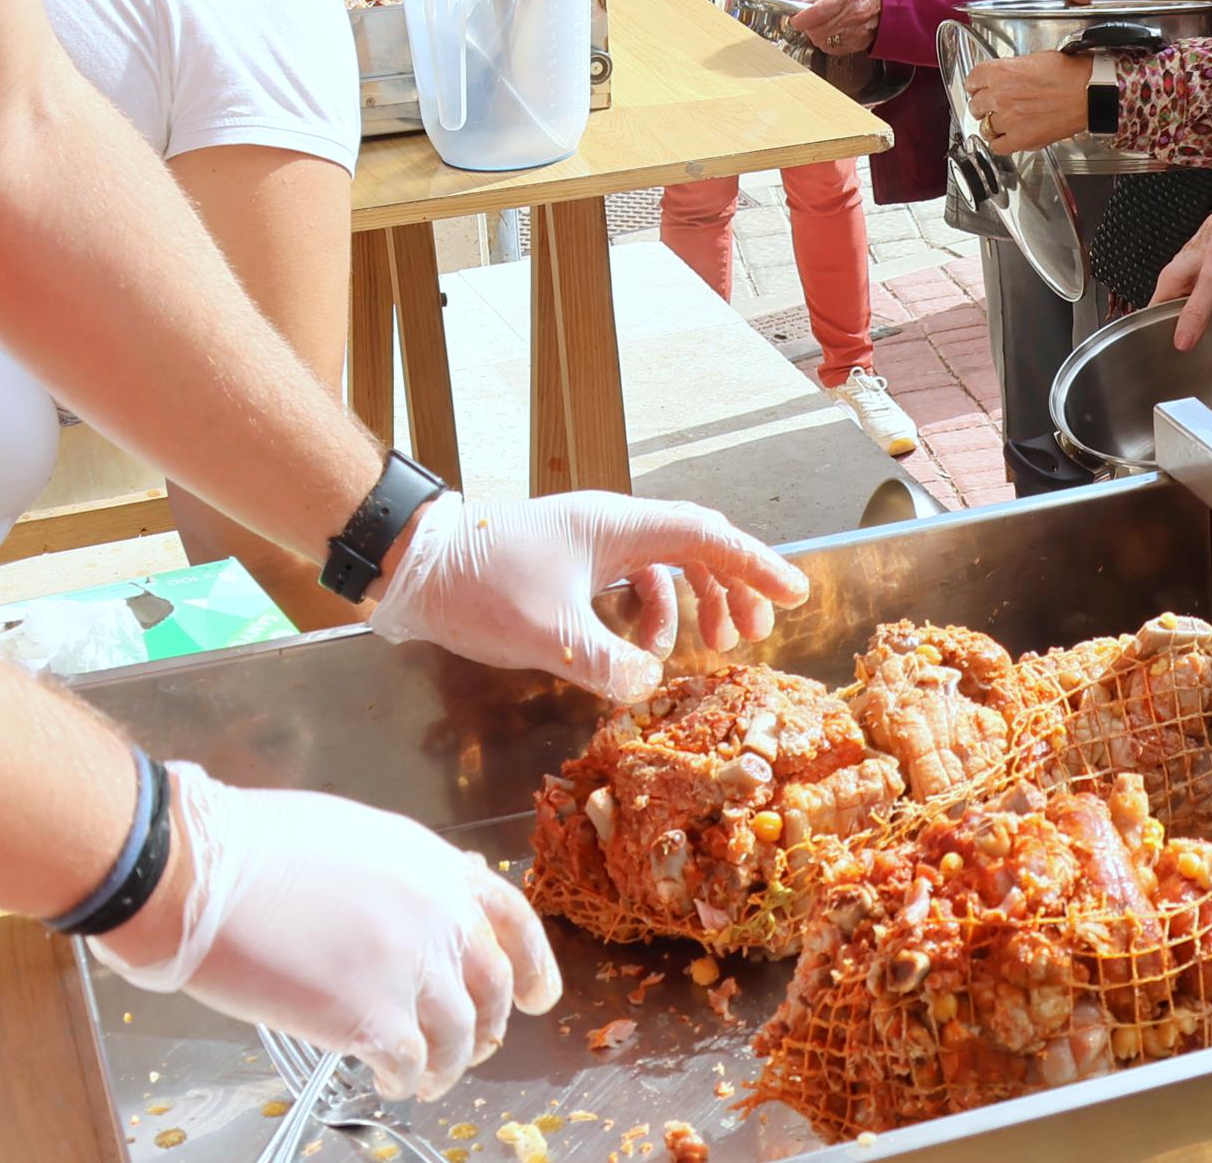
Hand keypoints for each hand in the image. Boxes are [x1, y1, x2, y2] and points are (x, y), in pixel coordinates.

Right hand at [96, 762, 558, 1097]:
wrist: (202, 870)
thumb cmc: (254, 847)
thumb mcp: (356, 837)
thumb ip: (403, 876)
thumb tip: (417, 907)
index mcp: (434, 866)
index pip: (512, 918)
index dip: (532, 963)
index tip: (537, 994)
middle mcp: (437, 915)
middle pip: (491, 985)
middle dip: (488, 1024)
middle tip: (475, 1045)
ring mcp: (410, 968)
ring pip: (458, 1035)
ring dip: (448, 1063)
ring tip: (426, 1078)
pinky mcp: (371, 1016)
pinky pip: (411, 1062)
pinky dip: (407, 1078)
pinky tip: (392, 1080)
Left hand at [361, 491, 809, 700]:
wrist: (417, 566)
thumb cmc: (480, 585)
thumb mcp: (545, 631)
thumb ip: (603, 659)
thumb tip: (649, 684)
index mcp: (617, 527)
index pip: (705, 536)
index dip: (754, 564)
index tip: (794, 593)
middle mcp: (612, 526)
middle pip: (696, 547)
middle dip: (732, 589)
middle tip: (754, 635)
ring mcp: (592, 544)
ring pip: (666, 566)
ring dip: (694, 604)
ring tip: (709, 648)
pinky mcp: (571, 565)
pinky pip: (633, 583)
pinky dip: (651, 614)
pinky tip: (643, 650)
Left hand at [786, 0, 881, 52]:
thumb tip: (800, 2)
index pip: (814, 13)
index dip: (799, 19)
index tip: (795, 18)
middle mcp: (851, 14)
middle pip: (816, 32)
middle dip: (808, 28)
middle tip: (809, 21)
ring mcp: (857, 30)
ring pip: (824, 43)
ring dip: (819, 36)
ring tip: (825, 24)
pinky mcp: (861, 42)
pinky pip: (837, 49)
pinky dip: (831, 42)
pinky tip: (837, 31)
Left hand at [960, 49, 1092, 158]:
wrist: (1088, 93)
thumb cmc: (1069, 74)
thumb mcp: (1034, 60)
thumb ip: (1012, 69)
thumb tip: (1006, 76)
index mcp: (1001, 72)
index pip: (973, 80)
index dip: (975, 85)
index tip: (976, 88)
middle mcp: (1000, 96)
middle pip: (976, 104)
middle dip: (983, 105)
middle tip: (990, 105)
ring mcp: (1008, 119)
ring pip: (985, 127)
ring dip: (992, 124)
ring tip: (1003, 122)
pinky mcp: (1020, 139)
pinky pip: (998, 146)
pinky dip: (1000, 143)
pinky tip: (1007, 138)